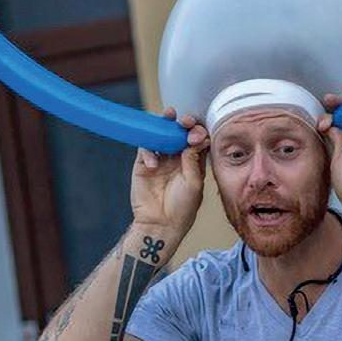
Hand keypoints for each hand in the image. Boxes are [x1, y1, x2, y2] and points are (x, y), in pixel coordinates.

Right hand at [130, 107, 209, 232]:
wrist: (160, 223)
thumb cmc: (182, 207)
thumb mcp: (194, 184)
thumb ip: (193, 160)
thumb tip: (193, 138)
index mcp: (193, 161)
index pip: (197, 139)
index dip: (198, 131)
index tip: (197, 134)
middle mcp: (177, 157)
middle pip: (179, 132)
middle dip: (183, 123)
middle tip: (183, 121)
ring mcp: (160, 159)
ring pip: (161, 134)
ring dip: (165, 124)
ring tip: (169, 117)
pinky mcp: (143, 164)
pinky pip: (145, 148)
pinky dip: (149, 151)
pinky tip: (153, 164)